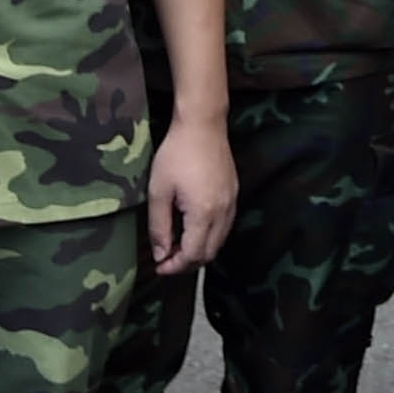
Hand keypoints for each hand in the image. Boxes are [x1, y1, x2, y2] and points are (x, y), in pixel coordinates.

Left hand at [146, 112, 238, 272]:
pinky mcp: (234, 195)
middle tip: (166, 260)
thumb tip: (161, 254)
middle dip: (187, 262)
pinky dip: (208, 237)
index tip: (159, 267)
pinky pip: (224, 228)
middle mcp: (223, 213)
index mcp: (204, 214)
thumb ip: (159, 226)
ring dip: (199, 251)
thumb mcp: (159, 191)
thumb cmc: (176, 154)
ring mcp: (232, 204)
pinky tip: (192, 230)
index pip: (193, 254)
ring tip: (176, 247)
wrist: (203, 125)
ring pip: (219, 242)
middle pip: (209, 253)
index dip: (175, 266)